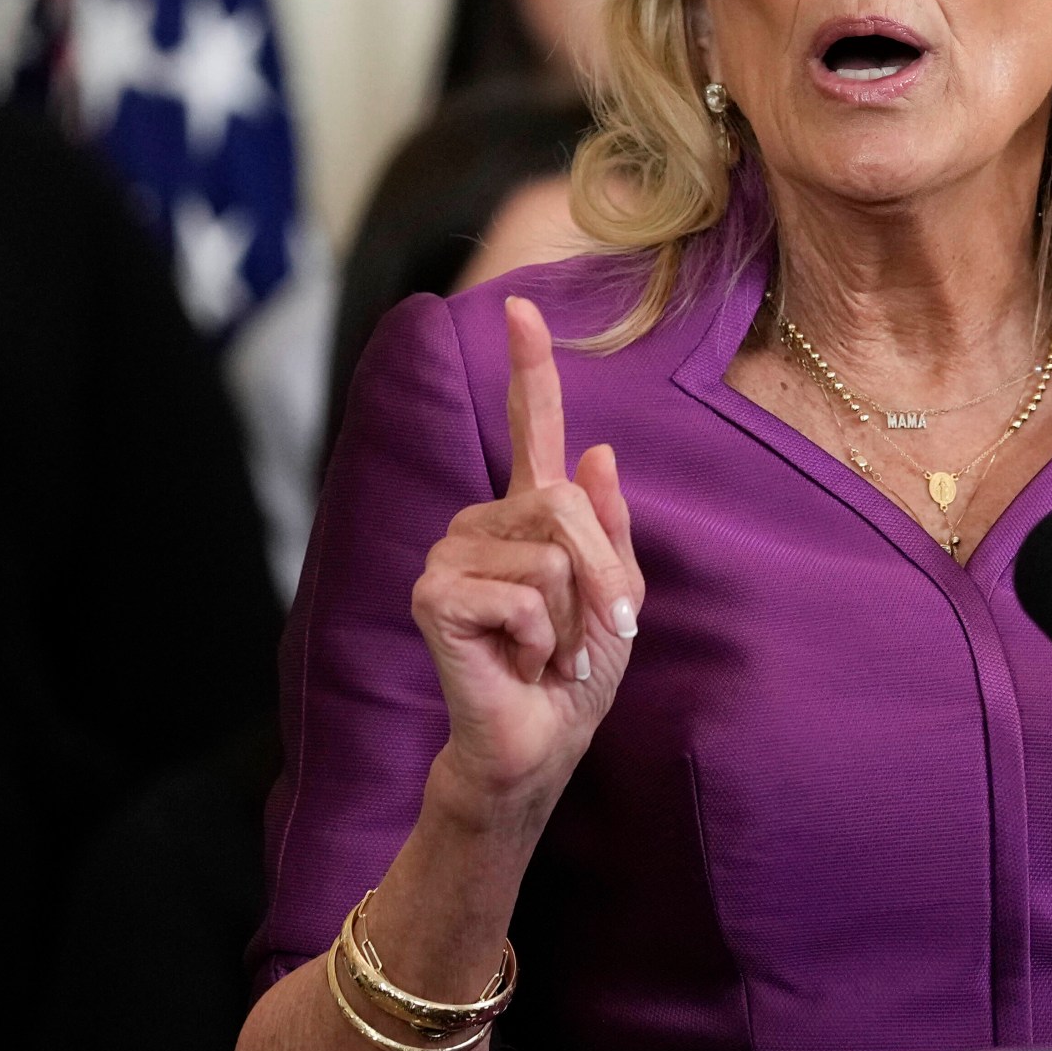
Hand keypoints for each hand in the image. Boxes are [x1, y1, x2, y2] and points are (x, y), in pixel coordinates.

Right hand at [411, 295, 644, 822]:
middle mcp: (481, 522)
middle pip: (565, 506)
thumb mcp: (618, 598)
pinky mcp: (433, 593)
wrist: (538, 744)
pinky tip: (516, 659)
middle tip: (582, 634)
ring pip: (549, 552)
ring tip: (542, 650)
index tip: (523, 306)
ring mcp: (449, 553)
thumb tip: (596, 450)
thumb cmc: (576, 675)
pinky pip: (522, 592)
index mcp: (529, 514)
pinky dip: (539, 638)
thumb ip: (610, 528)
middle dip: (597, 577)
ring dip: (568, 617)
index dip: (529, 367)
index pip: (528, 428)